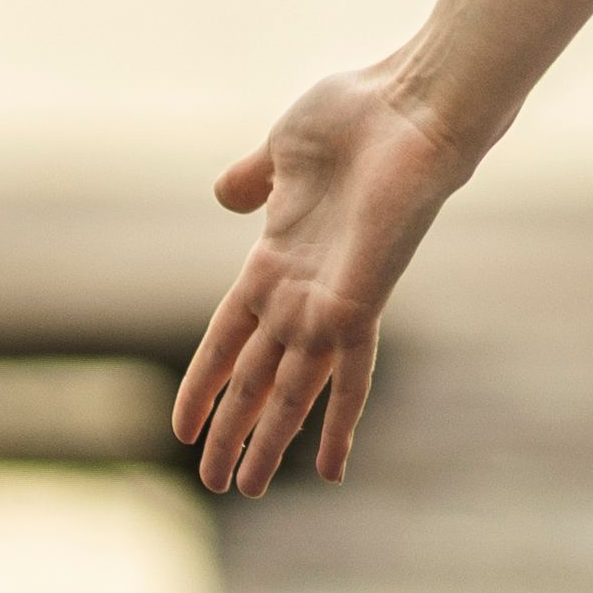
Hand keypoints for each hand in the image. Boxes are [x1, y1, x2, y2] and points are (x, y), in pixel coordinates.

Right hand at [170, 66, 472, 495]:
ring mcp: (333, 299)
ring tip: (245, 490)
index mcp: (278, 256)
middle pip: (260, 376)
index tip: (182, 423)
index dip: (206, 379)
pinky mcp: (362, 301)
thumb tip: (225, 194)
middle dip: (236, 428)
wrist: (410, 102)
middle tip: (217, 483)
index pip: (230, 334)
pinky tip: (328, 470)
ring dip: (266, 439)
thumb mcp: (284, 150)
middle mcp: (305, 290)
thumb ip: (254, 178)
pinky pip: (349, 375)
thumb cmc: (354, 113)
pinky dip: (337, 422)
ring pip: (292, 389)